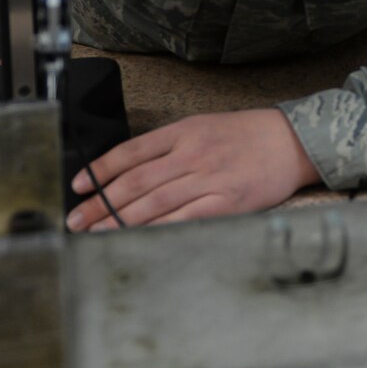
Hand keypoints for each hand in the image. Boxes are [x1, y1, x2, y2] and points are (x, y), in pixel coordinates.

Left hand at [67, 109, 320, 230]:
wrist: (290, 141)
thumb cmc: (245, 135)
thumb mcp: (202, 127)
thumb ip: (167, 146)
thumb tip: (129, 170)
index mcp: (182, 132)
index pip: (130, 153)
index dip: (100, 170)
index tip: (78, 186)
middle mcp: (191, 154)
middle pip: (135, 182)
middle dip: (101, 203)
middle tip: (76, 219)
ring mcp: (208, 180)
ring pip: (154, 203)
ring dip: (120, 221)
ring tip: (96, 234)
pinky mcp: (225, 203)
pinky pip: (184, 219)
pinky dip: (158, 231)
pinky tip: (138, 240)